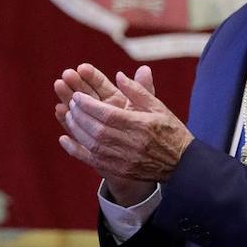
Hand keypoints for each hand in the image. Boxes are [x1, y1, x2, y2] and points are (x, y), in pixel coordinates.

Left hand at [56, 66, 192, 194]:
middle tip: (71, 102)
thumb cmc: (170, 131)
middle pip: (97, 129)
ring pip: (92, 144)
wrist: (182, 164)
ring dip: (76, 128)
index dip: (89, 105)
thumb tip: (119, 76)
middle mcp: (131, 143)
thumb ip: (138, 91)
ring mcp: (124, 159)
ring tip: (69, 114)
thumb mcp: (158, 107)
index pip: (108, 114)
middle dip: (80, 114)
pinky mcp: (119, 170)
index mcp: (141, 125)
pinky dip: (75, 150)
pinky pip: (92, 160)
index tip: (78, 95)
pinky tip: (64, 139)